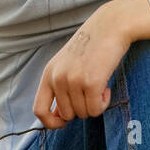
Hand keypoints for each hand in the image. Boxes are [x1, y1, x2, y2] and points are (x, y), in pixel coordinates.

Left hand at [32, 2, 131, 128]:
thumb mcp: (67, 64)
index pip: (39, 109)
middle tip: (91, 93)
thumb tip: (61, 118)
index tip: (63, 123)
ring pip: (83, 114)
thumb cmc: (92, 46)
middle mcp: (57, 78)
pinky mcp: (91, 82)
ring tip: (100, 86)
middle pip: (67, 115)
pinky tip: (107, 88)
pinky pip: (96, 109)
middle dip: (81, 109)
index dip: (51, 122)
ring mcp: (73, 80)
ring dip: (95, 105)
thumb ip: (60, 87)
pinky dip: (104, 103)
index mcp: (49, 73)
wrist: (110, 26)